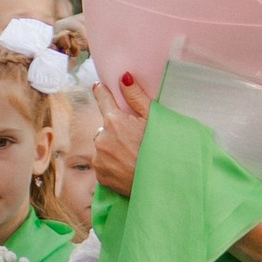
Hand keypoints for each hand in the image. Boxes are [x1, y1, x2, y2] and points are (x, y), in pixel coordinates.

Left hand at [91, 68, 149, 197]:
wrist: (162, 184)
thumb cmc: (162, 148)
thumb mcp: (153, 119)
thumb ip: (136, 97)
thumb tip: (124, 77)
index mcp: (114, 121)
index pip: (103, 99)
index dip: (102, 92)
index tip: (99, 87)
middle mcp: (102, 138)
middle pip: (104, 128)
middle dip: (114, 131)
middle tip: (133, 140)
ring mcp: (99, 159)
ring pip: (102, 148)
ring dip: (112, 149)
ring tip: (132, 156)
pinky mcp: (100, 176)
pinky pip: (103, 165)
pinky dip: (112, 165)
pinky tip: (127, 168)